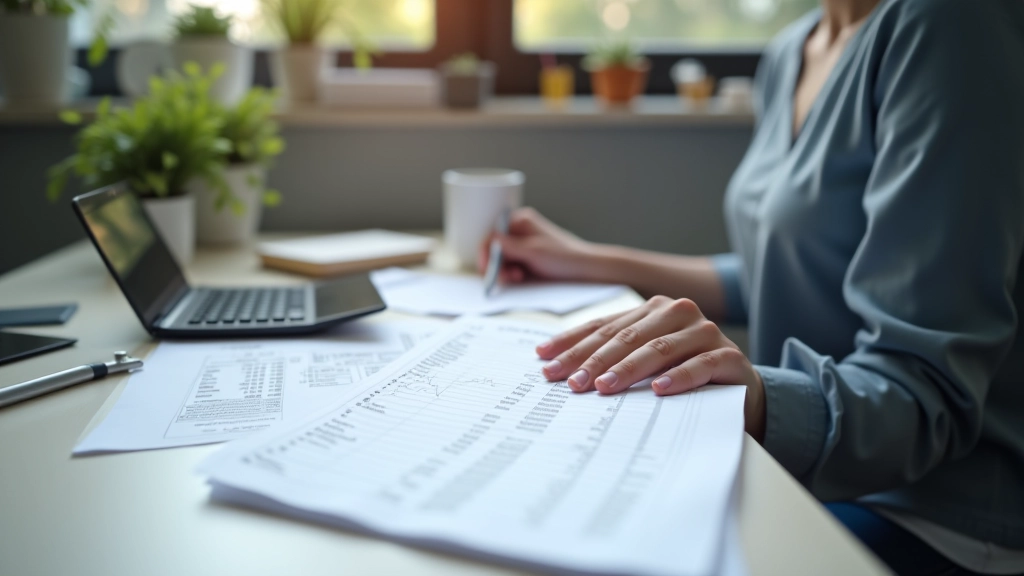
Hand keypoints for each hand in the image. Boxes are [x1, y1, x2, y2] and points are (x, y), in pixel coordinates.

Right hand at [478, 207, 602, 283]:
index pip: (492, 234)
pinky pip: (511, 264)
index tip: (486, 269)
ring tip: (518, 277)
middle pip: (495, 247)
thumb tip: (490, 241)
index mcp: (521, 221)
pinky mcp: (528, 256)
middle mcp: (520, 230)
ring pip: (502, 258)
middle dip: (498, 264)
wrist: (585, 268)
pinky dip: (513, 272)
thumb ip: (509, 246)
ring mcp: (524, 243)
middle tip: (506, 277)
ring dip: (505, 270)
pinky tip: (522, 277)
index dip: (485, 252)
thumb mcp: (534, 251)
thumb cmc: (564, 257)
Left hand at [536, 296, 765, 440]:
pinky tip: (657, 390)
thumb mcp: (645, 361)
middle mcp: (677, 313)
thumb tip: (558, 367)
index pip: (605, 327)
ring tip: (603, 387)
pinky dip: (677, 377)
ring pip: (659, 348)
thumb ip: (613, 355)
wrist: (739, 388)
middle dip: (594, 361)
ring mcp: (704, 332)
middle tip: (571, 383)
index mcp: (652, 309)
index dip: (573, 344)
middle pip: (627, 337)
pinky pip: (699, 366)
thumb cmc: (682, 373)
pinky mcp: (727, 355)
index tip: (545, 362)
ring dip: (628, 369)